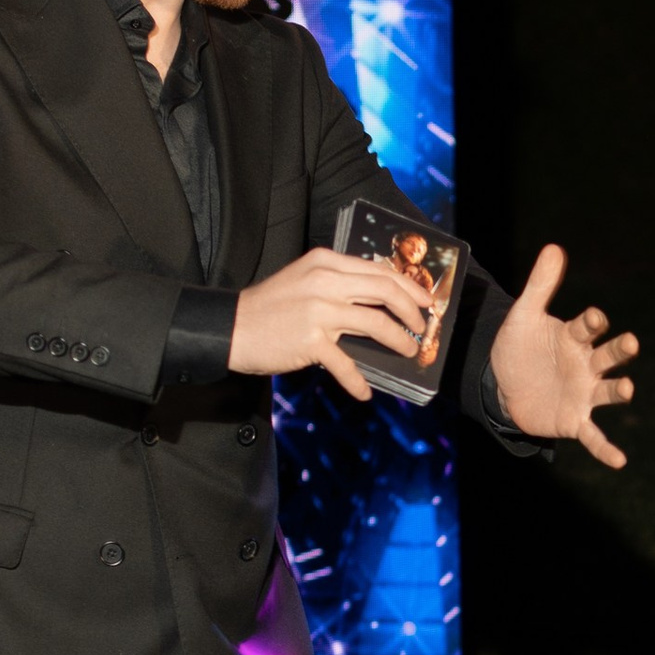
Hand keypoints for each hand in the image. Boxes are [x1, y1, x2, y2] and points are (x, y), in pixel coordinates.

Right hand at [230, 247, 432, 401]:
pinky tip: (364, 392)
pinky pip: (346, 364)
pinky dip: (358, 381)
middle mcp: (325, 282)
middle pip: (384, 291)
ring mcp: (318, 311)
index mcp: (325, 262)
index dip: (407, 286)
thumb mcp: (303, 280)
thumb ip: (336, 283)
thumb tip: (377, 302)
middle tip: (420, 325)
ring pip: (376, 323)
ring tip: (408, 351)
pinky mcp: (311, 340)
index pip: (378, 270)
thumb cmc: (268, 307)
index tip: (423, 300)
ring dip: (398, 340)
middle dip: (411, 309)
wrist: (230, 327)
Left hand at [489, 242, 638, 468]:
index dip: (591, 322)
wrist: (503, 386)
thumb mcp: (524, 317)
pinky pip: (594, 435)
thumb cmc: (520, 348)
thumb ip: (541, 286)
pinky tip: (620, 461)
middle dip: (619, 350)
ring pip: (608, 391)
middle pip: (608, 356)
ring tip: (628, 389)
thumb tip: (555, 248)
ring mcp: (584, 393)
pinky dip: (606, 449)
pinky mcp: (575, 420)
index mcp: (574, 338)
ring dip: (619, 390)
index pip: (588, 327)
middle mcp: (586, 365)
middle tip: (630, 343)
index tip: (593, 317)